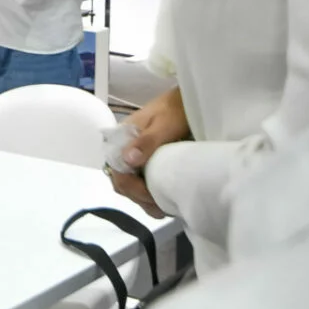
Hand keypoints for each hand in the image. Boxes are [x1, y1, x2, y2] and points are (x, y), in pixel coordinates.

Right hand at [104, 87, 189, 219]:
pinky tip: (162, 200)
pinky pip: (139, 180)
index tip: (152, 198)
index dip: (131, 187)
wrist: (191, 99)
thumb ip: (147, 141)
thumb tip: (128, 160)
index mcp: (121, 138)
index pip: (116, 170)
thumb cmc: (177, 109)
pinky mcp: (145, 160)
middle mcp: (123, 149)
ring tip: (161, 209)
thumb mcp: (165, 124)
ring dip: (142, 199)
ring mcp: (134, 155)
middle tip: (159, 209)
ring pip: (129, 183)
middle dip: (137, 197)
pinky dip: (148, 193)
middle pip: (121, 180)